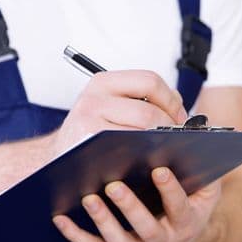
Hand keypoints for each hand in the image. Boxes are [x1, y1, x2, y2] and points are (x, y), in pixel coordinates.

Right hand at [47, 70, 186, 156]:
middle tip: (179, 140)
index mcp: (103, 82)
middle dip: (170, 127)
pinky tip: (150, 160)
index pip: (150, 81)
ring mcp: (89, 122)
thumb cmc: (91, 134)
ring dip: (160, 142)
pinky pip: (129, 150)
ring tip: (167, 149)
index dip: (172, 101)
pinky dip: (145, 155)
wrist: (59, 157)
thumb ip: (139, 99)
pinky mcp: (89, 144)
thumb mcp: (108, 106)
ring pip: (142, 130)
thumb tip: (179, 107)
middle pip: (149, 111)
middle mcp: (93, 98)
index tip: (181, 118)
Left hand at [52, 167, 221, 241]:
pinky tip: (60, 219)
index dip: (170, 190)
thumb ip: (203, 171)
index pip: (179, 207)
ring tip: (88, 198)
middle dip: (130, 207)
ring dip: (103, 220)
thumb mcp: (206, 192)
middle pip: (147, 228)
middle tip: (114, 185)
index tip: (160, 169)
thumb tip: (195, 142)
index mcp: (187, 224)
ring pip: (119, 241)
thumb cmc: (191, 207)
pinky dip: (76, 235)